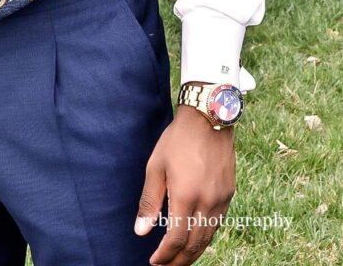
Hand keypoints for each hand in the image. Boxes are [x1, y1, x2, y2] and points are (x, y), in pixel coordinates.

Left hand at [134, 104, 235, 264]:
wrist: (209, 118)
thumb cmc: (178, 140)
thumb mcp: (156, 166)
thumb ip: (150, 201)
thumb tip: (141, 231)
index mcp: (186, 196)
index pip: (176, 239)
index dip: (165, 255)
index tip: (154, 261)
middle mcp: (207, 202)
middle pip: (195, 244)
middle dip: (180, 261)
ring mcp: (221, 199)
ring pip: (208, 237)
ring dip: (194, 252)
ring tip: (179, 259)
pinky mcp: (229, 193)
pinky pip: (217, 223)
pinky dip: (205, 236)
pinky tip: (196, 237)